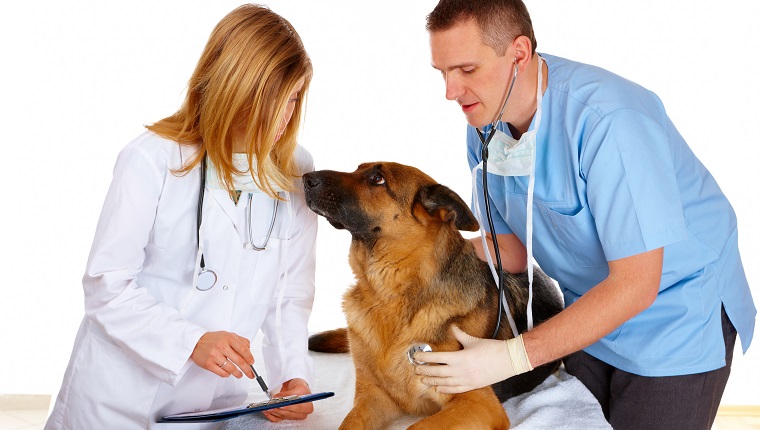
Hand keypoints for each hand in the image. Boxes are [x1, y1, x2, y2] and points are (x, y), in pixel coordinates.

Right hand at [190, 331, 254, 378]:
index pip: (243, 349)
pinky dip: (227, 374)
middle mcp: (222, 346)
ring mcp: (215, 356)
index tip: (252, 362)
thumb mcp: (227, 335)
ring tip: (240, 375)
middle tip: (251, 374)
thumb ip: (240, 340)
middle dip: (248, 369)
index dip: (250, 357)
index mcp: (228, 338)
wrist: (195, 342)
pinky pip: (222, 373)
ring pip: (231, 369)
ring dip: (238, 374)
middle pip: (239, 361)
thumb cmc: (212, 339)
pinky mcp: (209, 364)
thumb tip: (249, 349)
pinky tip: (228, 373)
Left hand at [263, 378, 312, 421]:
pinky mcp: (286, 417)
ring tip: (268, 407)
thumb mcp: (298, 386)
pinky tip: (267, 412)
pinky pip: (278, 419)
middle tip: (272, 406)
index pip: (299, 408)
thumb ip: (288, 393)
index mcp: (307, 405)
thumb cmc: (299, 387)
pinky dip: (271, 416)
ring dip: (274, 412)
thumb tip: (279, 398)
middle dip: (280, 410)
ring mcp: (293, 416)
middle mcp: (301, 413)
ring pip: (283, 416)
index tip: (282, 405)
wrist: (296, 388)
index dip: (290, 407)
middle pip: (290, 414)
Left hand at [413, 326, 532, 393]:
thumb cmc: (491, 349)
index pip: (437, 358)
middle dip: (425, 370)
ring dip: (432, 381)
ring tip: (423, 379)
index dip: (425, 357)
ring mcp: (465, 379)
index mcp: (459, 357)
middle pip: (437, 371)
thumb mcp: (473, 341)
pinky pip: (455, 389)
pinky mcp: (472, 385)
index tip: (417, 356)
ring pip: (444, 382)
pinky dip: (445, 389)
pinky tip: (438, 388)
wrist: (508, 361)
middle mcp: (460, 370)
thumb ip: (460, 335)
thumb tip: (453, 327)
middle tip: (416, 369)